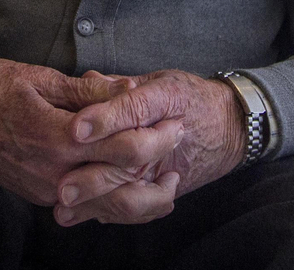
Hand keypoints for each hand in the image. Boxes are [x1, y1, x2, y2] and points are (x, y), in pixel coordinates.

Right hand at [0, 56, 167, 205]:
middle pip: (122, 179)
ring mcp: (44, 189)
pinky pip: (85, 204)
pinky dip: (112, 196)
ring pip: (106, 204)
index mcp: (57, 137)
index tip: (177, 117)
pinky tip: (131, 182)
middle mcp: (52, 172)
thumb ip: (89, 91)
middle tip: (180, 137)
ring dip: (142, 192)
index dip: (156, 133)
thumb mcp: (40, 77)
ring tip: (168, 174)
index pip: (123, 146)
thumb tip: (133, 89)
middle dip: (158, 159)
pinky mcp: (37, 195)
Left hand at [54, 69, 248, 226]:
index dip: (103, 119)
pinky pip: (141, 208)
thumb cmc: (189, 97)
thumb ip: (120, 84)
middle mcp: (164, 142)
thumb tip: (87, 79)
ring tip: (66, 208)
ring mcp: (164, 171)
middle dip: (93, 178)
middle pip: (128, 162)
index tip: (74, 128)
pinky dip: (113, 214)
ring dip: (98, 203)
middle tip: (63, 187)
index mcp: (163, 102)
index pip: (133, 110)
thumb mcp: (160, 81)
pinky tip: (84, 213)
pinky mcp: (166, 190)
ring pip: (133, 195)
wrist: (230, 126)